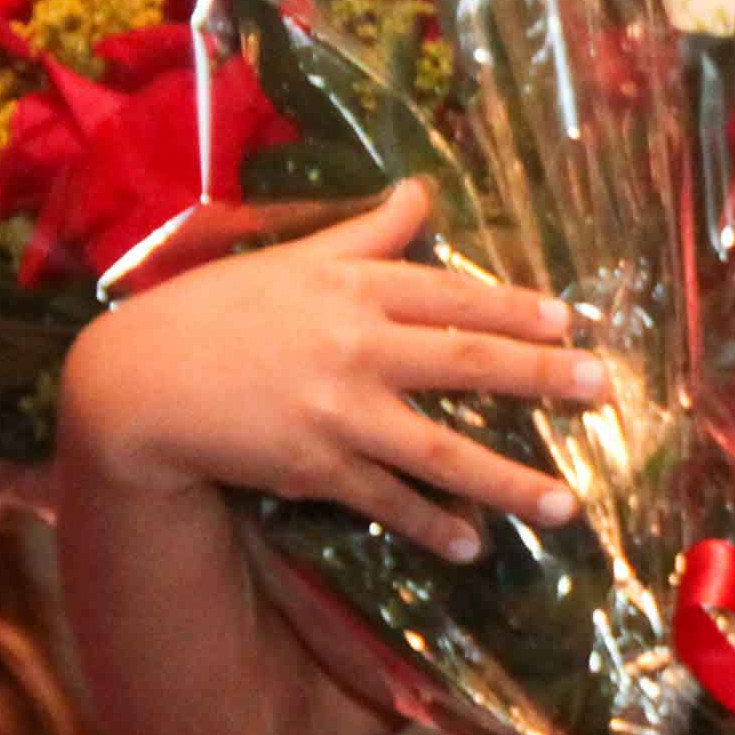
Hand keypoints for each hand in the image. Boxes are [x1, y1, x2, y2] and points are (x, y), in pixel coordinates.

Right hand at [56, 180, 604, 559]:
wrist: (134, 381)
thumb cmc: (215, 311)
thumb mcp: (293, 260)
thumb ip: (367, 234)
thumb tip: (422, 191)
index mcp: (350, 289)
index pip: (449, 295)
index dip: (513, 306)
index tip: (568, 320)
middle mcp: (354, 346)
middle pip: (464, 361)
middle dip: (539, 376)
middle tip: (601, 390)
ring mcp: (336, 412)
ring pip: (438, 447)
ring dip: (505, 479)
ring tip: (566, 505)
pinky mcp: (313, 467)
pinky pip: (386, 499)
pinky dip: (430, 523)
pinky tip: (472, 543)